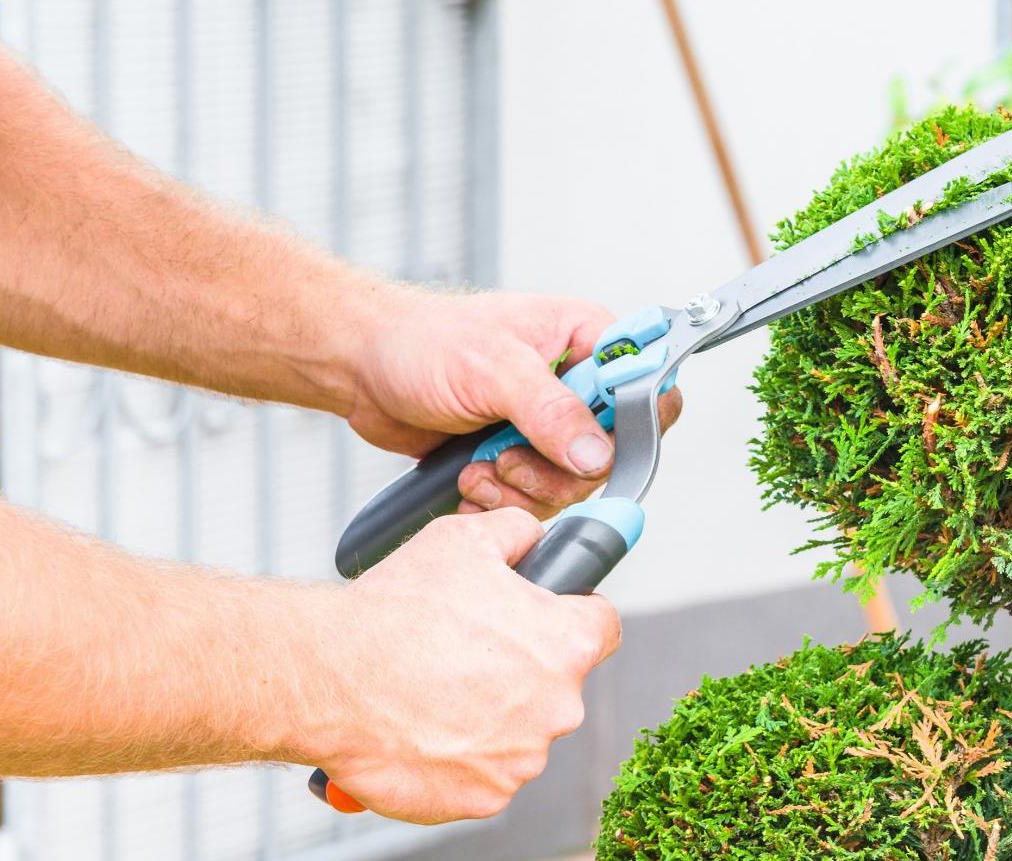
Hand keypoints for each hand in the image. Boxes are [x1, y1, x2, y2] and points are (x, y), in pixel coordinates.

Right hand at [301, 508, 620, 822]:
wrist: (328, 679)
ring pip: (519, 733)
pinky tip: (423, 730)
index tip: (546, 618)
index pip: (602, 626)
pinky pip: (483, 776)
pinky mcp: (485, 797)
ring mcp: (522, 758)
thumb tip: (534, 536)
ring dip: (488, 717)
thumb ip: (517, 532)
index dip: (574, 615)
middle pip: (556, 684)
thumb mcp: (463, 539)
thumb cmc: (393, 613)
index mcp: (565, 643)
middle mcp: (558, 705)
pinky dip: (458, 760)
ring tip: (433, 693)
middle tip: (464, 655)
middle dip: (519, 671)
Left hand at [348, 291, 681, 516]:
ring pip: (573, 483)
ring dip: (522, 487)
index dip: (630, 423)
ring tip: (480, 466)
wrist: (365, 370)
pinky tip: (470, 477)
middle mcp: (576, 383)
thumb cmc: (423, 343)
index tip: (592, 447)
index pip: (647, 385)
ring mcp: (549, 423)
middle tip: (509, 459)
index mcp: (587, 339)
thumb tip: (597, 454)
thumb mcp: (492, 368)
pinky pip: (538, 497)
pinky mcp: (523, 455)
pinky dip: (501, 499)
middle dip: (556, 469)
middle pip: (610, 451)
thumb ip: (550, 411)